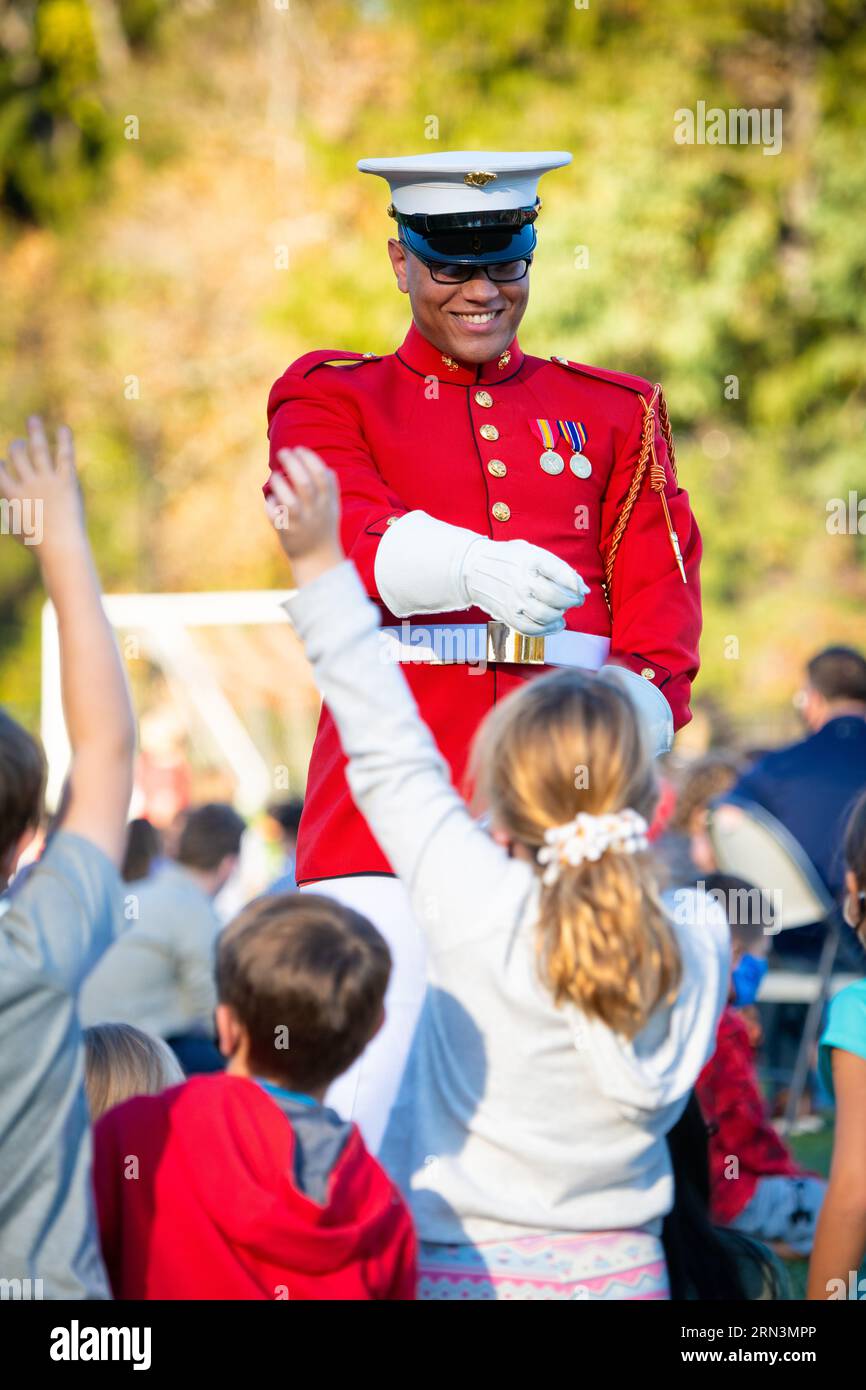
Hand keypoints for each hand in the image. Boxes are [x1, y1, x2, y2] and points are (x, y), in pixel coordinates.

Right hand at [0, 417, 83, 557]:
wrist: (62, 548)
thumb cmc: (38, 543)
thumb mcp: (15, 527)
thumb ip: (7, 510)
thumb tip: (5, 500)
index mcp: (12, 495)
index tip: (2, 461)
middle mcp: (28, 484)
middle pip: (17, 454)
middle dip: (16, 445)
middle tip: (18, 442)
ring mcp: (47, 481)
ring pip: (38, 449)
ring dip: (34, 432)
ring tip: (33, 419)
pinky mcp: (67, 482)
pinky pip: (64, 456)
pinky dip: (64, 441)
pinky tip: (63, 428)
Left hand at [265, 445, 343, 582]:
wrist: (317, 559)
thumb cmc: (323, 526)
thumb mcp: (332, 506)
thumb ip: (329, 486)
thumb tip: (317, 463)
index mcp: (328, 501)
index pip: (322, 474)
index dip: (309, 458)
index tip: (299, 450)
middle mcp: (315, 511)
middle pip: (304, 482)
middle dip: (291, 462)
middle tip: (283, 452)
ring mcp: (301, 522)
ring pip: (288, 499)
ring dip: (278, 482)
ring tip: (275, 477)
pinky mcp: (286, 530)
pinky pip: (274, 512)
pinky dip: (270, 502)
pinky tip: (272, 501)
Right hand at [461, 536, 587, 635]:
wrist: (474, 569)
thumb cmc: (510, 560)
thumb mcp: (533, 552)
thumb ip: (559, 568)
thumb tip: (583, 590)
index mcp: (530, 559)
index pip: (561, 573)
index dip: (575, 585)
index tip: (580, 591)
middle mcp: (521, 580)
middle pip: (556, 597)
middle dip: (571, 601)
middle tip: (573, 600)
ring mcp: (514, 600)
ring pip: (546, 616)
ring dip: (560, 615)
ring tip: (561, 610)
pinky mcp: (508, 615)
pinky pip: (532, 629)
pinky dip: (548, 630)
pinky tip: (555, 624)